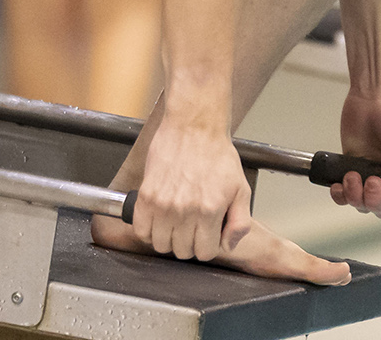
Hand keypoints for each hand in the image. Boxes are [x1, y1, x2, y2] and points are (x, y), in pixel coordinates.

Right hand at [134, 115, 251, 260]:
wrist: (194, 127)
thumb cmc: (217, 155)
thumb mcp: (240, 188)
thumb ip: (240, 222)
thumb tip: (228, 246)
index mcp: (210, 211)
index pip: (204, 253)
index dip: (206, 245)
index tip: (205, 235)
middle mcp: (185, 211)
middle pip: (181, 251)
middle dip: (188, 243)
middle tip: (190, 227)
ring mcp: (163, 205)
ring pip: (160, 244)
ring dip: (167, 238)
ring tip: (174, 223)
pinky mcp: (146, 196)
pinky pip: (140, 230)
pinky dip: (148, 230)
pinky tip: (158, 219)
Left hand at [332, 90, 380, 217]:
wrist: (377, 99)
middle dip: (375, 200)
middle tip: (373, 180)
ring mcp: (369, 176)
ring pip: (361, 204)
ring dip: (355, 197)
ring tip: (353, 176)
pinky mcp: (350, 169)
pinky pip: (343, 194)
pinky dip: (340, 195)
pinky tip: (338, 185)